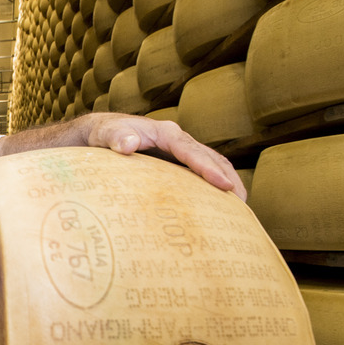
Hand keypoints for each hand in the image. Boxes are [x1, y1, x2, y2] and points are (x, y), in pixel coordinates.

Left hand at [86, 113, 246, 200]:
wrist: (101, 133)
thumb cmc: (103, 134)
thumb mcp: (105, 134)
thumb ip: (116, 137)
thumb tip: (128, 144)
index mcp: (165, 133)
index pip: (191, 150)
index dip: (208, 168)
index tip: (224, 186)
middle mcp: (177, 140)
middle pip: (210, 158)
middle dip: (228, 179)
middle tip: (242, 206)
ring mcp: (179, 152)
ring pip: (211, 165)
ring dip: (227, 184)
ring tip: (239, 211)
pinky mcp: (176, 163)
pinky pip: (200, 173)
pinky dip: (213, 187)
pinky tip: (219, 208)